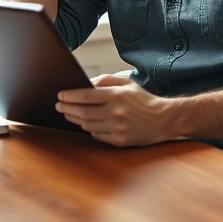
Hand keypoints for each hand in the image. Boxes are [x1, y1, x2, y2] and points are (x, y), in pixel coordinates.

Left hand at [56, 74, 175, 146]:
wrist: (163, 119)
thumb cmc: (143, 100)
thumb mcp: (127, 83)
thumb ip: (106, 81)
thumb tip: (86, 83)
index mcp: (117, 96)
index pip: (86, 95)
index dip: (70, 96)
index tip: (60, 95)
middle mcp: (116, 112)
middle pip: (83, 112)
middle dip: (68, 108)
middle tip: (59, 105)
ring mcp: (117, 128)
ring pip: (88, 125)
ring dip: (76, 119)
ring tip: (69, 114)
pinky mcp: (119, 140)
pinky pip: (97, 135)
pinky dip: (89, 129)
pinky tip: (86, 124)